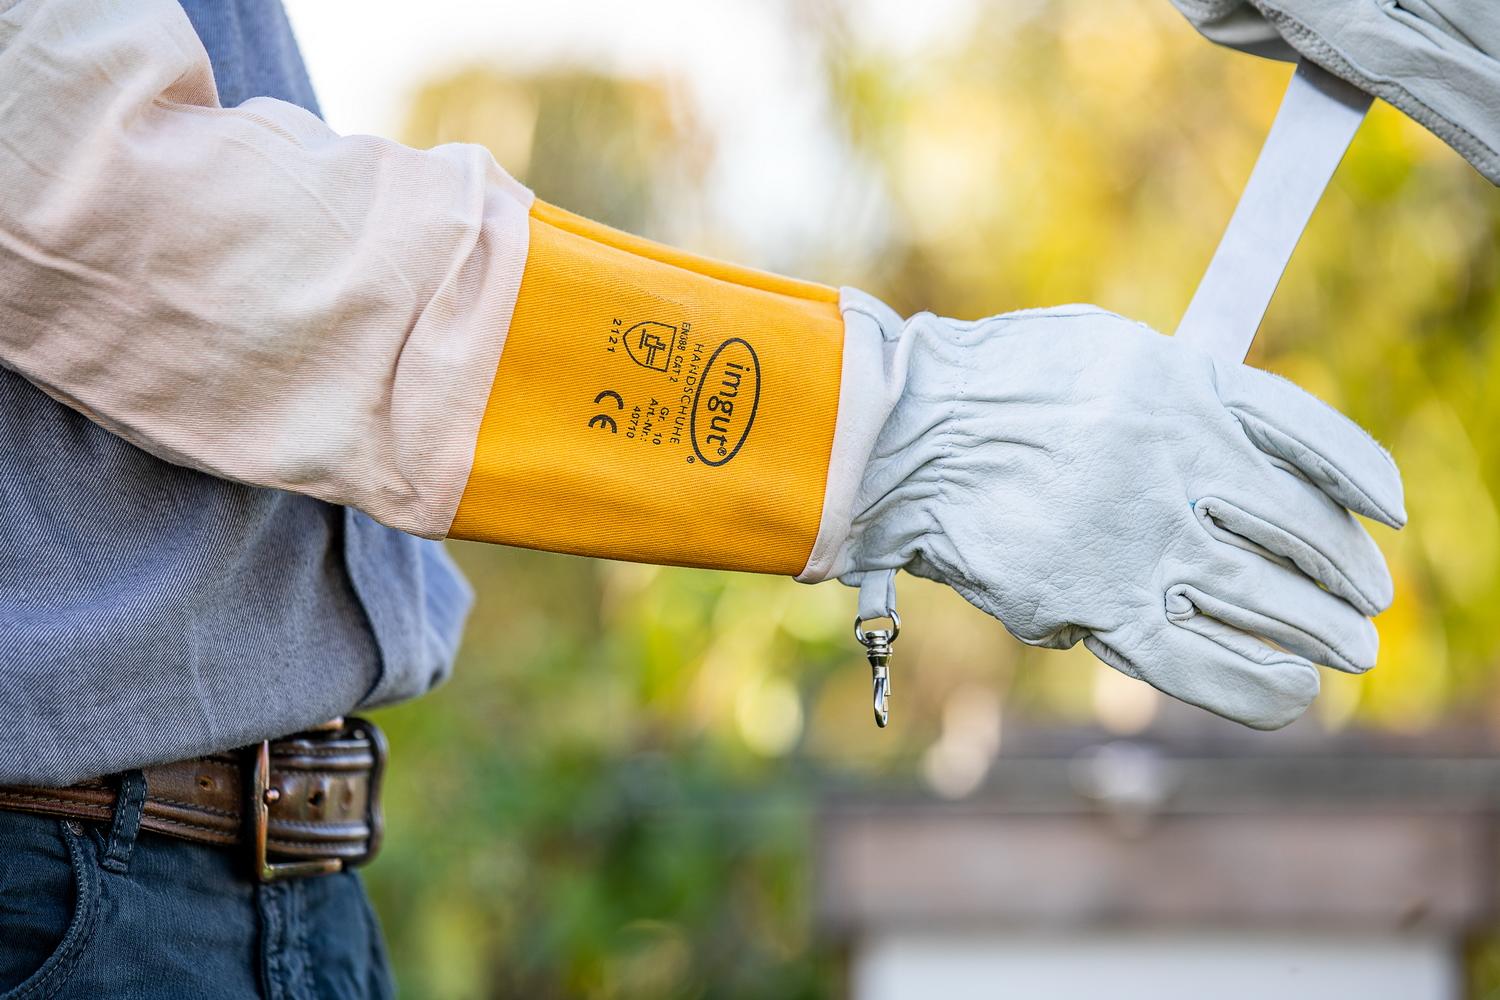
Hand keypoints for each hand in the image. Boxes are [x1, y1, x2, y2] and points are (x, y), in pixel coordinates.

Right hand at [834, 305, 1404, 728]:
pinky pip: (1199, 660)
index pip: (1311, 442)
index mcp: (1185, 387)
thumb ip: (1180, 386)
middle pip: (1301, 530)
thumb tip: (1243, 440)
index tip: (1386, 515)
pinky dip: (1259, 684)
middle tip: (1367, 605)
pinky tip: (1293, 692)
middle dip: (1348, 576)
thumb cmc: (992, 384)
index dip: (1362, 482)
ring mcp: (1138, 537)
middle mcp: (1176, 461)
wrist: (901, 435)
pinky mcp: (1094, 603)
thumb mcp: (1103, 348)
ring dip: (1323, 632)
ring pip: (1265, 599)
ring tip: (1348, 653)